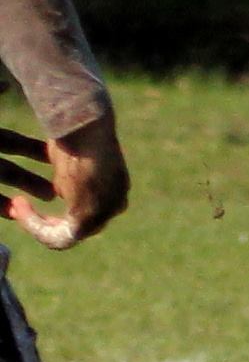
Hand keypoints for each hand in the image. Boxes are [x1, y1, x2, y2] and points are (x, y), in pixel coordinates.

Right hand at [3, 110, 128, 249]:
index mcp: (118, 186)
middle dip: (50, 221)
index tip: (42, 196)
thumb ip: (69, 176)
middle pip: (82, 227)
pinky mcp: (86, 218)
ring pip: (68, 235)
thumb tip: (59, 190)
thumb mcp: (73, 158)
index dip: (65, 207)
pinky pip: (59, 237)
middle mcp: (117, 203)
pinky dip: (35, 224)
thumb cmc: (76, 130)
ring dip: (37, 223)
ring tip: (17, 204)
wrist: (85, 124)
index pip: (93, 209)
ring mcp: (104, 213)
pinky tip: (19, 205)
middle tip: (25, 208)